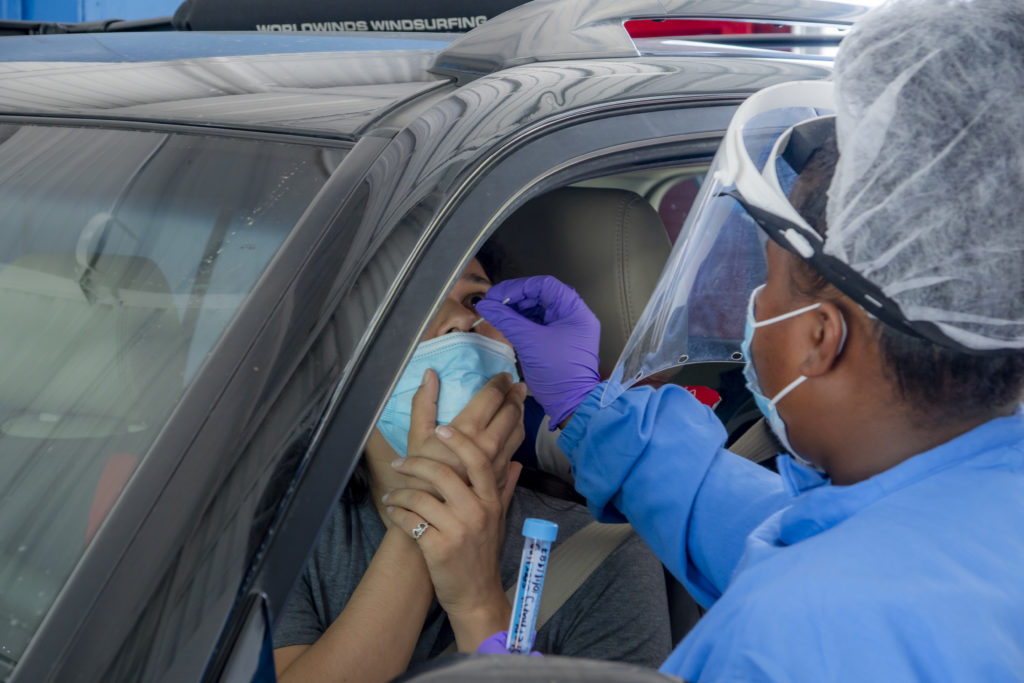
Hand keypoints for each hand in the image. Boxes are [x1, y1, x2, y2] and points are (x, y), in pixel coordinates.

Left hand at [384, 427, 521, 650]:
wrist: (476, 595)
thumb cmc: (484, 555)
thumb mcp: (499, 520)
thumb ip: (505, 488)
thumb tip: (515, 462)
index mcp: (491, 502)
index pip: (478, 461)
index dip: (459, 442)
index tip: (442, 429)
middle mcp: (477, 513)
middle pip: (444, 474)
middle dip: (416, 464)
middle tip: (401, 463)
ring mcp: (458, 531)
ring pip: (421, 497)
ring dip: (400, 492)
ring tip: (392, 495)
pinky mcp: (438, 548)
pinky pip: (410, 521)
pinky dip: (398, 514)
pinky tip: (394, 512)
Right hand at [407, 369, 525, 491]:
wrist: (433, 515)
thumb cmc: (420, 476)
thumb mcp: (417, 437)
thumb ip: (424, 404)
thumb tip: (430, 374)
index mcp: (468, 430)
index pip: (492, 397)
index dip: (500, 382)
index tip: (503, 375)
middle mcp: (489, 444)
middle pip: (510, 411)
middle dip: (514, 394)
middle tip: (515, 384)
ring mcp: (498, 461)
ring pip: (518, 430)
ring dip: (519, 412)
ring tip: (518, 401)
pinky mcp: (502, 474)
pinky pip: (515, 447)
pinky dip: (516, 431)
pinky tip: (513, 427)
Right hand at [476, 276, 600, 426]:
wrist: (570, 403)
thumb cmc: (558, 372)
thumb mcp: (529, 342)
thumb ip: (506, 320)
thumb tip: (485, 305)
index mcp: (574, 310)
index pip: (545, 285)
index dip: (519, 287)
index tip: (498, 296)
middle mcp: (573, 315)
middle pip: (541, 295)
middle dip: (516, 298)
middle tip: (494, 304)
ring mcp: (565, 328)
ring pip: (538, 309)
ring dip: (517, 310)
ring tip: (498, 314)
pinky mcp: (557, 340)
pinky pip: (537, 323)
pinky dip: (521, 322)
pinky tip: (507, 324)